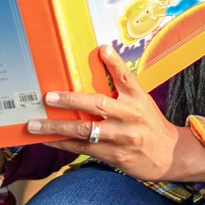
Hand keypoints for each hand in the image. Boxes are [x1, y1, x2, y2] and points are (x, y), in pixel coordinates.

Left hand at [27, 45, 178, 181]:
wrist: (169, 155)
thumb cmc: (149, 123)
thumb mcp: (142, 100)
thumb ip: (121, 83)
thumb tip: (103, 52)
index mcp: (137, 99)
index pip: (126, 77)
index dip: (115, 62)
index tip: (102, 49)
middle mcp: (130, 116)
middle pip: (98, 105)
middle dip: (71, 100)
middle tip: (49, 97)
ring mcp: (121, 138)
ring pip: (86, 131)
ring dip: (58, 128)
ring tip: (35, 125)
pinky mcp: (114, 155)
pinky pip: (84, 148)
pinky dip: (64, 144)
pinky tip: (48, 140)